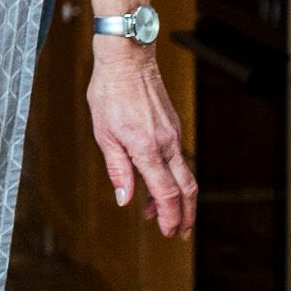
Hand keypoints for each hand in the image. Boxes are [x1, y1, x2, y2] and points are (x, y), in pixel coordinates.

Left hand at [89, 41, 197, 237]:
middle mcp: (167, 144)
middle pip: (187, 189)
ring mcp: (173, 134)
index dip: (170, 217)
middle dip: (186, 215)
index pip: (167, 193)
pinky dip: (173, 177)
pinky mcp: (172, 126)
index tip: (169, 232)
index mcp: (147, 148)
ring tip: (161, 212)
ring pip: (185, 175)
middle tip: (179, 232)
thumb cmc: (109, 92)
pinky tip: (156, 181)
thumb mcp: (104, 133)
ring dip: (178, 198)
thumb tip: (125, 199)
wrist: (127, 58)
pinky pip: (178, 159)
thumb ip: (117, 169)